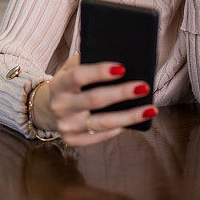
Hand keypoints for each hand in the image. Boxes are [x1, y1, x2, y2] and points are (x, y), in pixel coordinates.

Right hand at [32, 53, 156, 146]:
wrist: (48, 108)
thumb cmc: (69, 83)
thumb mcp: (70, 68)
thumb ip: (88, 60)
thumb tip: (120, 58)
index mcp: (58, 85)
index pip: (78, 76)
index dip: (99, 72)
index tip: (122, 68)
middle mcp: (60, 106)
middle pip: (94, 100)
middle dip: (121, 93)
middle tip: (144, 87)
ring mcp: (66, 126)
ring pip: (102, 123)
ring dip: (129, 116)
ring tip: (150, 109)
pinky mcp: (73, 140)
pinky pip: (100, 136)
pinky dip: (117, 129)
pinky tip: (133, 123)